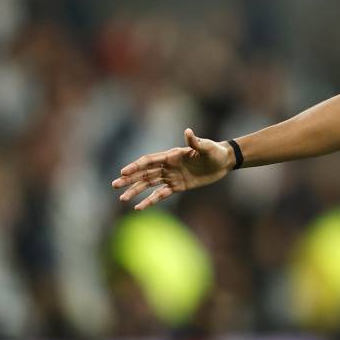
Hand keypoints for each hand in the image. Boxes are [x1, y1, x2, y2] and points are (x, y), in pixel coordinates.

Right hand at [111, 129, 233, 209]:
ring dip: (135, 191)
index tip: (123, 172)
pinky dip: (150, 201)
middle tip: (115, 185)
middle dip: (129, 179)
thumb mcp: (207, 147)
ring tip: (122, 199)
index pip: (149, 161)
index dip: (136, 166)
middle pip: (144, 173)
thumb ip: (196, 142)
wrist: (224, 162)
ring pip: (149, 185)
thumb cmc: (215, 151)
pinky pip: (161, 195)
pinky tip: (139, 208)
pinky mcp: (177, 186)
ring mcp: (171, 176)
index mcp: (171, 155)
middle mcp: (168, 166)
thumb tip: (188, 132)